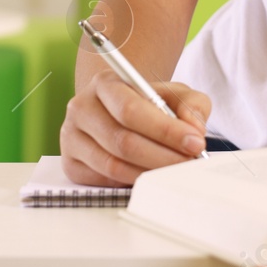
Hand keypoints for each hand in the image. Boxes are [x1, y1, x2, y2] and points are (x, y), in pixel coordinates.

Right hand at [60, 71, 209, 186]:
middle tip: (190, 162)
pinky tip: (151, 176)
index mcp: (104, 84)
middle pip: (122, 141)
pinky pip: (103, 181)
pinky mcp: (71, 164)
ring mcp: (71, 138)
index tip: (195, 143)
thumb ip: (192, 105)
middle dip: (163, 156)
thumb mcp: (174, 94)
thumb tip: (193, 129)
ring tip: (176, 171)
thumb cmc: (148, 103)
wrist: (119, 112)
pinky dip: (131, 182)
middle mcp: (81, 108)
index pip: (130, 110)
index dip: (165, 130)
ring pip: (113, 165)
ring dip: (149, 172)